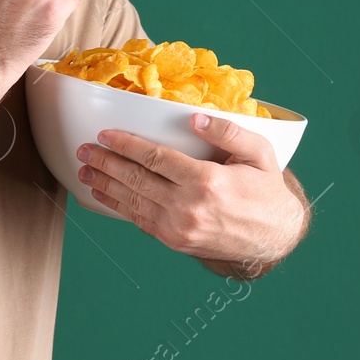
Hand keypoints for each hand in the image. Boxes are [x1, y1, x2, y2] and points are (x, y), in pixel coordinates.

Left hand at [74, 110, 308, 275]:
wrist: (274, 237)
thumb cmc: (265, 190)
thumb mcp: (260, 153)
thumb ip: (229, 131)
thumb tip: (194, 118)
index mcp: (207, 181)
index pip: (156, 158)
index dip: (126, 145)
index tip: (105, 134)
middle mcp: (189, 207)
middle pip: (136, 180)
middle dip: (106, 163)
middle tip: (84, 150)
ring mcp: (180, 228)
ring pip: (133, 202)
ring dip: (105, 185)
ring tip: (84, 171)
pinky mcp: (175, 242)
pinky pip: (140, 221)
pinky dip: (118, 207)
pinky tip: (103, 195)